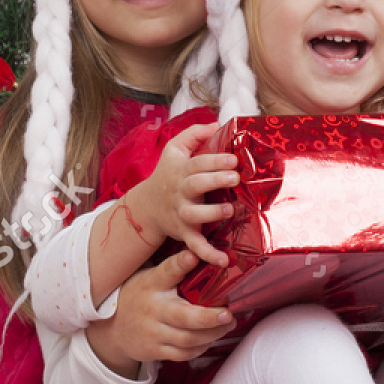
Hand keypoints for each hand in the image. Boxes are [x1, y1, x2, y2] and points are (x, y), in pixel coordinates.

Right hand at [88, 248, 235, 374]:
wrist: (112, 329)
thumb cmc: (140, 296)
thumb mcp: (151, 277)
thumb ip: (174, 269)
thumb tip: (202, 253)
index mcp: (151, 284)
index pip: (167, 271)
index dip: (181, 263)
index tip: (193, 255)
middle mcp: (153, 308)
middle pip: (184, 316)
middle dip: (209, 317)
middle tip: (227, 314)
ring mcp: (153, 332)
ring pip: (188, 339)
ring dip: (212, 334)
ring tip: (228, 324)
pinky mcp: (155, 351)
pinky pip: (183, 353)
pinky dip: (200, 348)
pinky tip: (211, 338)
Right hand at [125, 122, 239, 267]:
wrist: (147, 206)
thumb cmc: (168, 174)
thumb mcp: (174, 149)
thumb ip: (194, 134)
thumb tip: (216, 123)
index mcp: (181, 171)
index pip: (198, 163)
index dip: (215, 160)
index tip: (234, 159)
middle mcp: (181, 193)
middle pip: (196, 185)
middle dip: (215, 180)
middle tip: (235, 178)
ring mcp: (181, 214)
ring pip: (194, 215)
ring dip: (211, 214)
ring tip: (230, 210)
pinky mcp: (183, 233)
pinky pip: (195, 245)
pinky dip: (207, 254)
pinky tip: (224, 260)